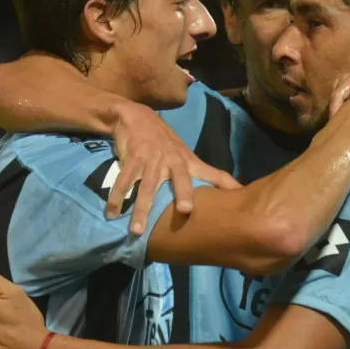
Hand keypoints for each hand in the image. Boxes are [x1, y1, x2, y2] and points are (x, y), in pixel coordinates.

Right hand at [111, 102, 240, 233]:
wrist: (136, 117)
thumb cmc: (165, 143)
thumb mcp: (188, 156)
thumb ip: (207, 175)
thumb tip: (235, 189)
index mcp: (189, 162)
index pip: (212, 173)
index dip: (225, 183)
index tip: (238, 194)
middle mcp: (173, 161)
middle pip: (180, 179)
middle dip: (183, 193)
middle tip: (185, 211)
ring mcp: (152, 159)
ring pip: (146, 187)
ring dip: (141, 209)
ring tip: (137, 231)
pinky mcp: (133, 158)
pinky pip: (124, 181)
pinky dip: (117, 198)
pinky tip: (112, 214)